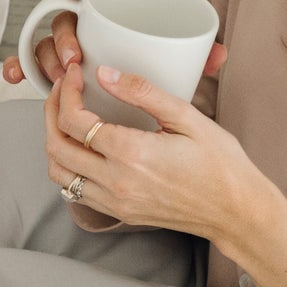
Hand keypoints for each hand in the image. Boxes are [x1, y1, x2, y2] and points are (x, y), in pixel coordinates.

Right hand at [3, 0, 225, 89]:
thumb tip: (219, 55)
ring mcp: (66, 49)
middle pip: (64, 18)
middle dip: (65, 36)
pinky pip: (31, 68)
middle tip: (77, 59)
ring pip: (46, 45)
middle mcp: (84, 25)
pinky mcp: (54, 74)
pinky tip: (16, 80)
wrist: (145, 105)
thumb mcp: (180, 63)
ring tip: (61, 79)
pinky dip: (20, 70)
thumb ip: (199, 55)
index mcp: (112, 8)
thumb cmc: (160, 74)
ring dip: (48, 59)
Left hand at [43, 60, 269, 246]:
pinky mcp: (119, 213)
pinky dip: (68, 167)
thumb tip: (105, 74)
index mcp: (131, 153)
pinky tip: (81, 148)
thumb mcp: (187, 117)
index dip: (66, 92)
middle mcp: (116, 182)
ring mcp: (115, 202)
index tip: (74, 74)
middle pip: (57, 146)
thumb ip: (142, 93)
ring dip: (54, 142)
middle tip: (62, 90)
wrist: (235, 212)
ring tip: (66, 117)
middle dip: (51, 112)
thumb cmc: (220, 164)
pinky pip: (75, 191)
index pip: (74, 120)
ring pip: (59, 173)